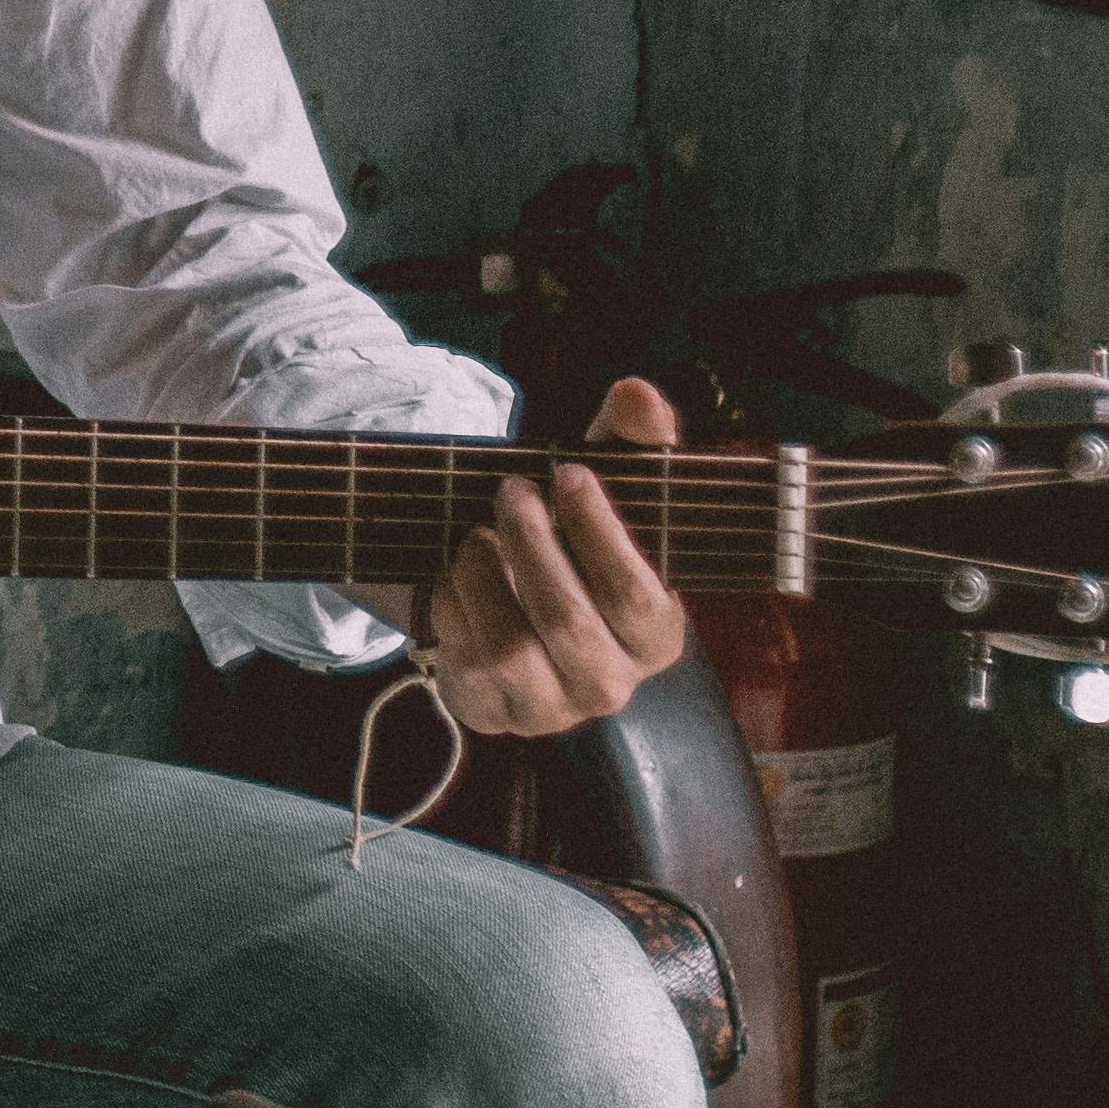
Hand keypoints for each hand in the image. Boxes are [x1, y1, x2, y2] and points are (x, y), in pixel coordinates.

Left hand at [415, 377, 691, 735]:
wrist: (502, 591)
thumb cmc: (567, 538)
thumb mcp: (601, 486)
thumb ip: (629, 439)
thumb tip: (639, 394)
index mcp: (657, 635)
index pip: (637, 596)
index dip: (599, 531)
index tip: (566, 472)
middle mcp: (612, 684)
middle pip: (568, 618)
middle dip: (530, 541)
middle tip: (510, 491)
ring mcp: (550, 708)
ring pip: (510, 644)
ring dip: (484, 572)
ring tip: (478, 533)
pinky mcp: (491, 713)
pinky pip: (464, 659)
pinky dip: (451, 604)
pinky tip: (456, 578)